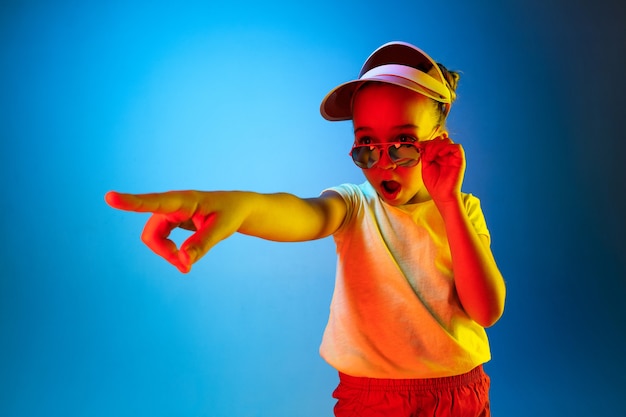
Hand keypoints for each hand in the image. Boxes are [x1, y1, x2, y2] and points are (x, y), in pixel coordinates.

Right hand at [105, 191, 245, 272]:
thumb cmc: (230, 213)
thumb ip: (201, 244)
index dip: (130, 202)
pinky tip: (183, 262)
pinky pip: (161, 240)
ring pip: (154, 238)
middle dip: (163, 253)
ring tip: (186, 266)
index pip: (153, 202)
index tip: (109, 197)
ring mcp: (170, 213)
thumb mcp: (220, 230)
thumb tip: (182, 261)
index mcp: (184, 201)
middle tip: (185, 267)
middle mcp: (172, 205)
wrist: (237, 208)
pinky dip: (169, 253)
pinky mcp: (172, 221)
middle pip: (152, 233)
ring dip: (167, 254)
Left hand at [420, 136, 465, 204]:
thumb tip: (420, 143)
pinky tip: (440, 155)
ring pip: (447, 141)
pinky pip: (457, 147)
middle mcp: (446, 155)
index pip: (434, 142)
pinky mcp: (460, 160)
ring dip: (437, 146)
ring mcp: (453, 157)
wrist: (441, 195)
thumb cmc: (434, 184)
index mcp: (438, 156)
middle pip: (440, 139)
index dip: (426, 142)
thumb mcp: (425, 166)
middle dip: (431, 144)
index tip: (417, 145)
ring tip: (431, 157)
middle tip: (426, 155)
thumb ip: (425, 154)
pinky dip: (447, 148)